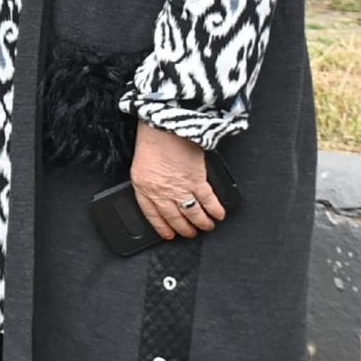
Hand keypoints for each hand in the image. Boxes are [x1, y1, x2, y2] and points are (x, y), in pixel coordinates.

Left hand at [132, 121, 223, 240]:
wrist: (165, 125)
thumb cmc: (153, 140)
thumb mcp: (142, 165)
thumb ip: (149, 182)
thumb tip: (160, 196)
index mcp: (143, 186)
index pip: (152, 215)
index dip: (161, 227)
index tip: (169, 235)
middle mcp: (161, 191)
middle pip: (174, 218)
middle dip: (184, 229)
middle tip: (190, 234)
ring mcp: (180, 188)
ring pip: (193, 214)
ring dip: (202, 224)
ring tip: (207, 226)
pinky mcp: (197, 181)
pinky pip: (208, 202)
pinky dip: (215, 210)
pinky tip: (218, 215)